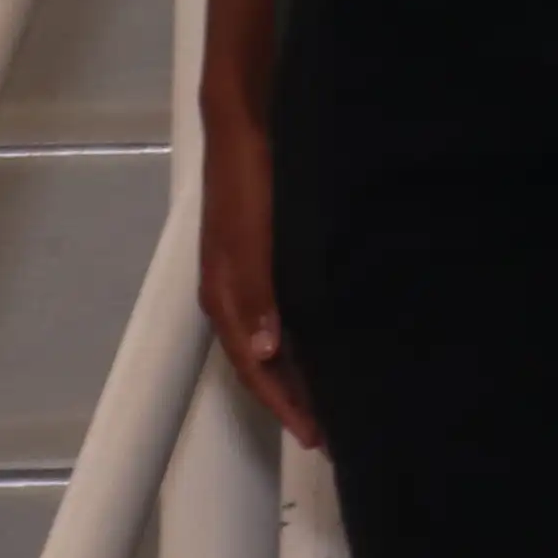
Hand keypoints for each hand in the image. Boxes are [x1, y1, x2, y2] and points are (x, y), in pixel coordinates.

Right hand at [198, 102, 319, 445]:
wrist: (249, 122)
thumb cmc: (249, 180)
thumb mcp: (250, 237)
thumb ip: (255, 292)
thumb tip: (265, 354)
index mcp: (226, 297)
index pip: (254, 368)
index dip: (282, 402)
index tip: (315, 436)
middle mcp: (234, 293)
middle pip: (261, 362)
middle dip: (290, 397)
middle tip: (330, 429)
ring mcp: (249, 274)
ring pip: (272, 339)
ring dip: (297, 370)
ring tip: (331, 396)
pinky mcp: (266, 254)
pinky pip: (282, 310)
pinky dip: (301, 336)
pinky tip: (329, 337)